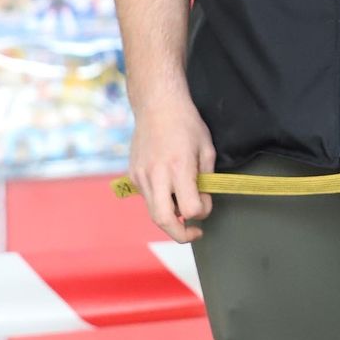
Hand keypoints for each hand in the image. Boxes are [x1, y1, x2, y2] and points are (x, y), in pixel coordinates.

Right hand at [128, 90, 214, 242]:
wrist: (157, 105)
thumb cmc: (186, 124)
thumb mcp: (206, 149)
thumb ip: (206, 179)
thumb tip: (202, 203)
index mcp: (178, 168)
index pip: (190, 209)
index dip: (202, 212)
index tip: (206, 203)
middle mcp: (156, 175)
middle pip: (164, 220)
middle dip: (180, 234)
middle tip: (193, 233)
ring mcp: (141, 176)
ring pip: (153, 213)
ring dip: (170, 219)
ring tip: (182, 209)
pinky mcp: (133, 175)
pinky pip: (147, 198)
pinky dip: (160, 201)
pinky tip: (169, 187)